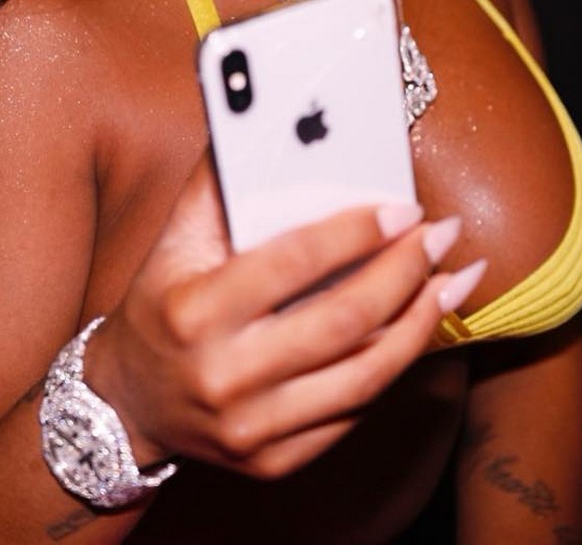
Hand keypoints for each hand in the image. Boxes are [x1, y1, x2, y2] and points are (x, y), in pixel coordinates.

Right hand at [82, 153, 485, 479]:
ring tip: (453, 279)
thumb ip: (217, 182)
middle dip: (406, 272)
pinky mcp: (276, 462)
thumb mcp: (173, 240)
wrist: (128, 403)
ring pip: (365, 376)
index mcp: (197, 311)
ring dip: (421, 322)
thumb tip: (260, 120)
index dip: (357, 232)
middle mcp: (225, 375)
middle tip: (442, 235)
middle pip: (343, 321)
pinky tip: (420, 327)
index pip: (293, 263)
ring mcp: (253, 428)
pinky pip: (356, 412)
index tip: (404, 207)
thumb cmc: (160, 304)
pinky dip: (397, 366)